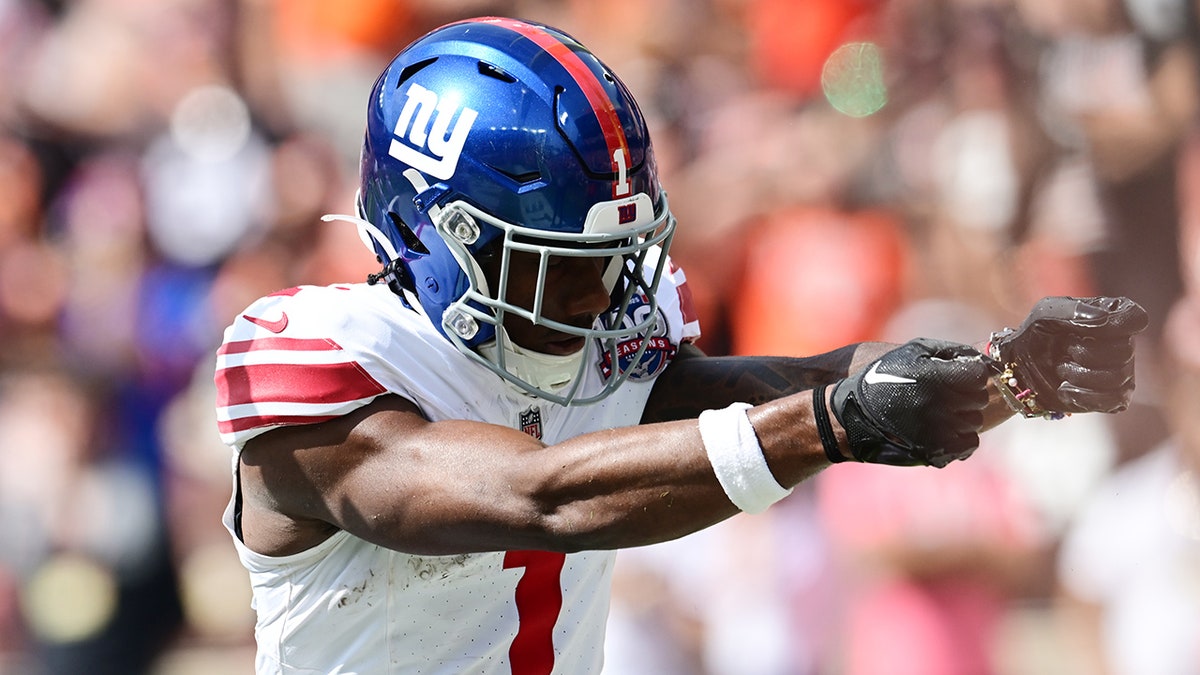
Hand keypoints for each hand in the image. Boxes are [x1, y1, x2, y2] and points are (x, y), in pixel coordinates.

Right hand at [827, 338, 989, 467]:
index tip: (958, 376)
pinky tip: (943, 430)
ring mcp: (938, 431)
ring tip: (938, 413)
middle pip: (979, 399)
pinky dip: (960, 438)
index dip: (970, 373)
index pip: (979, 374)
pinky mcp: (935, 451)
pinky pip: (968, 445)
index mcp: (935, 377)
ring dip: (962, 417)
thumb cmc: (882, 378)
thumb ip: (949, 350)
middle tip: (946, 394)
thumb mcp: (911, 352)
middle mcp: (940, 404)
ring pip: (974, 423)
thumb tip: (982, 357)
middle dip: (966, 395)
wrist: (851, 416)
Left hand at [990, 296, 1147, 414]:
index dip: (1112, 325)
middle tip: (1064, 350)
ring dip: (1078, 375)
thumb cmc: (1037, 333)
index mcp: (1115, 315)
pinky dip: (1082, 396)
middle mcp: (1125, 343)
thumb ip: (1075, 310)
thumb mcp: (1046, 312)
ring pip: (1117, 378)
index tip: (1082, 330)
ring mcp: (1124, 372)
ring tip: (1061, 369)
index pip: (1135, 318)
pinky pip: (1113, 400)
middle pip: (1124, 351)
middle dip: (1085, 353)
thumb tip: (1105, 320)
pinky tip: (1064, 389)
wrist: (1021, 368)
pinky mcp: (1115, 398)